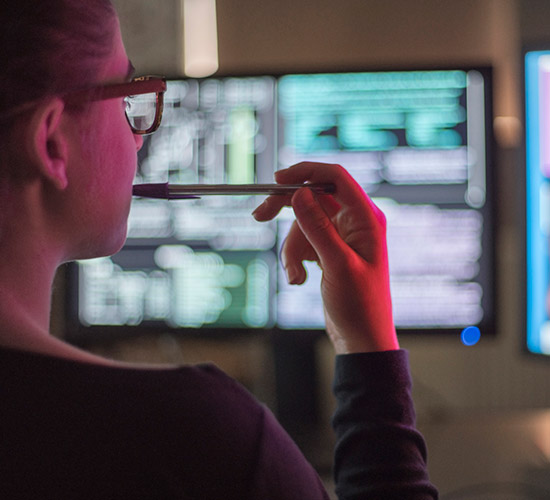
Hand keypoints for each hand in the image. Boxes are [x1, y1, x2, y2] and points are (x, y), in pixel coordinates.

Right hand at [252, 162, 398, 353]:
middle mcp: (354, 221)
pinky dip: (295, 257)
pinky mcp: (329, 249)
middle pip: (313, 197)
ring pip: (303, 223)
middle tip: (259, 216)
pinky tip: (299, 278)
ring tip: (296, 276)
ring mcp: (341, 236)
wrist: (360, 338)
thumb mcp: (337, 264)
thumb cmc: (359, 305)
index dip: (306, 172)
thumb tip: (299, 193)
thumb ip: (318, 227)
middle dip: (286, 210)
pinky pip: (303, 241)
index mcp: (366, 218)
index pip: (336, 177)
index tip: (277, 180)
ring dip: (291, 247)